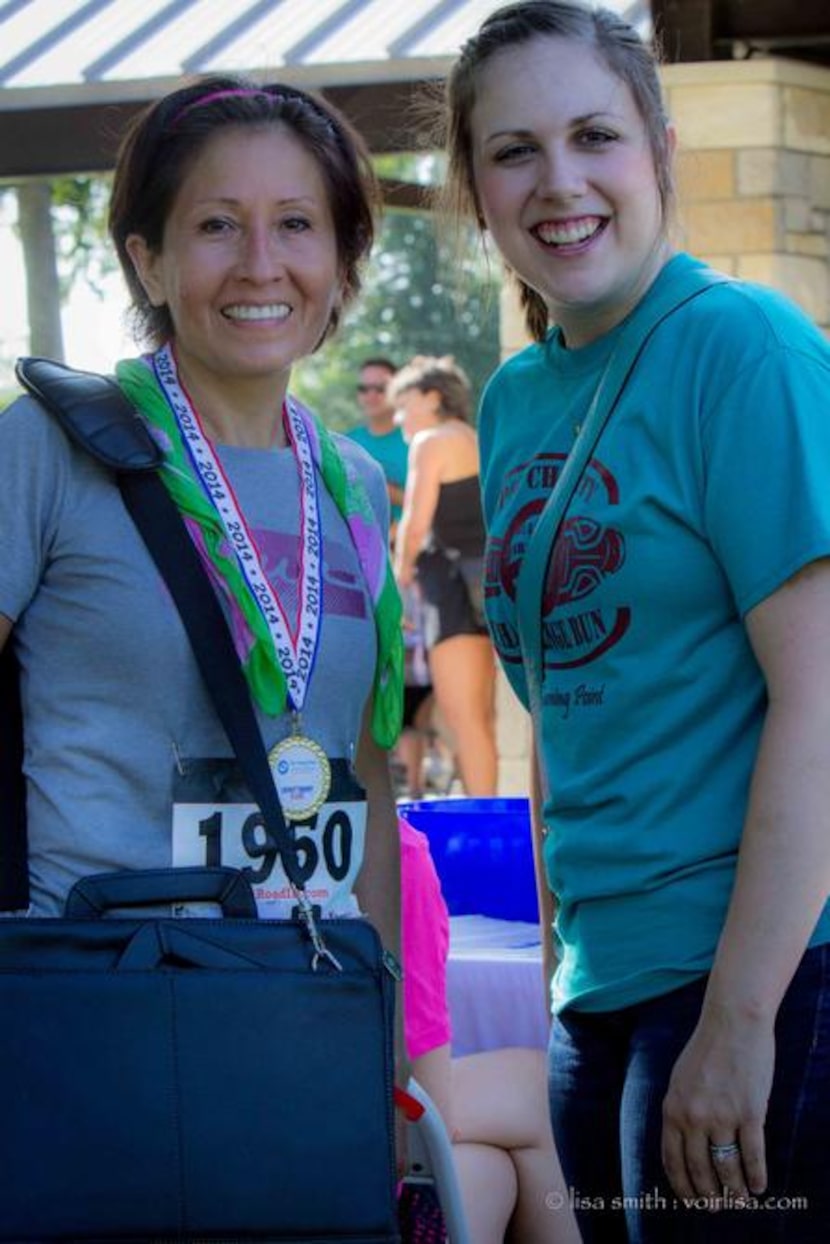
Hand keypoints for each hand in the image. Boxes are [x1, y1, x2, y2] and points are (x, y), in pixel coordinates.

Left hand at [661, 1010, 773, 1206]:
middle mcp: (694, 1117)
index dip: (682, 1186)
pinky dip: (756, 1176)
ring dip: (734, 1190)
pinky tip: (759, 1187)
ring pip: (726, 1168)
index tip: (689, 1200)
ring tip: (739, 1201)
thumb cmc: (707, 1049)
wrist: (733, 1023)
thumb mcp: (679, 1079)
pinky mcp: (749, 1113)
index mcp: (672, 1109)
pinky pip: (753, 1156)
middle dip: (708, 1195)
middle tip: (715, 1207)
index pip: (672, 1160)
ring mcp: (722, 1116)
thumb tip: (682, 1142)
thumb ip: (679, 1110)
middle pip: (699, 1170)